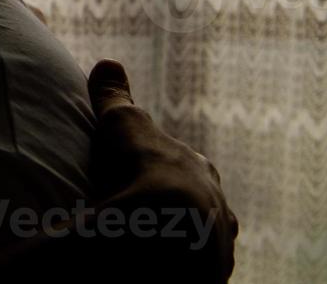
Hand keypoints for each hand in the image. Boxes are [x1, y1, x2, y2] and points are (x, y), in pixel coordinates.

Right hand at [87, 59, 237, 281]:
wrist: (171, 231)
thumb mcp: (124, 127)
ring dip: (181, 239)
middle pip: (200, 203)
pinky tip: (157, 262)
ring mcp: (217, 245)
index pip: (185, 166)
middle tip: (149, 212)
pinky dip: (180, 264)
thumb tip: (108, 63)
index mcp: (200, 171)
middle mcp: (218, 207)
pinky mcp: (209, 277)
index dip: (165, 166)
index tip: (148, 170)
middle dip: (181, 205)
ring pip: (202, 239)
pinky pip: (195, 268)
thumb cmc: (146, 171)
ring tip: (149, 241)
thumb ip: (115, 97)